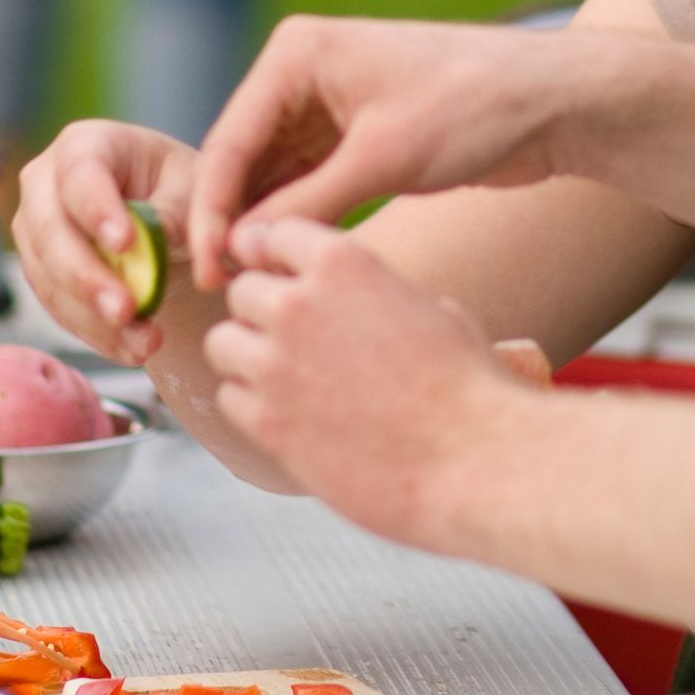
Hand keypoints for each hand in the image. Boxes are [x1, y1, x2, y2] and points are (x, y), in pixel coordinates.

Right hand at [12, 121, 201, 363]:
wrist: (168, 214)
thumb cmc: (180, 188)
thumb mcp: (192, 189)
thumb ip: (172, 212)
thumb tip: (146, 245)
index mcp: (85, 145)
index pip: (80, 174)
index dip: (97, 209)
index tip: (124, 244)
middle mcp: (45, 184)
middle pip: (50, 231)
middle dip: (87, 277)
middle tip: (126, 309)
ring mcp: (36, 231)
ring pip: (49, 278)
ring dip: (93, 317)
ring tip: (143, 341)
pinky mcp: (41, 273)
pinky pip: (58, 308)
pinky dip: (95, 333)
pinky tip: (131, 348)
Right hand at [186, 14, 579, 289]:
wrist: (553, 103)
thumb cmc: (472, 109)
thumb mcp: (382, 158)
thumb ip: (307, 202)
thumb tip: (241, 247)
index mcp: (297, 53)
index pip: (231, 139)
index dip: (212, 209)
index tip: (204, 268)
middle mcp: (303, 72)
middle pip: (243, 157)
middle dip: (230, 220)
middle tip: (214, 286)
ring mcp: (328, 105)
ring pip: (272, 174)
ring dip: (260, 223)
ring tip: (243, 285)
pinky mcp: (355, 137)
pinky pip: (306, 181)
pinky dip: (294, 218)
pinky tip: (279, 263)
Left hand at [205, 218, 524, 539]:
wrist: (472, 460)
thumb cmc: (468, 388)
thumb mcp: (436, 311)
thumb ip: (386, 296)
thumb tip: (382, 306)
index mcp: (343, 263)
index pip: (275, 233)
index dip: (280, 257)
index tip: (288, 277)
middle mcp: (298, 305)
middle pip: (242, 290)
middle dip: (264, 312)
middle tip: (297, 341)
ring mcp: (275, 365)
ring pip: (222, 342)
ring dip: (247, 356)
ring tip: (286, 380)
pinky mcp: (266, 423)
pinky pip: (228, 398)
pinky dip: (250, 405)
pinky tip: (289, 416)